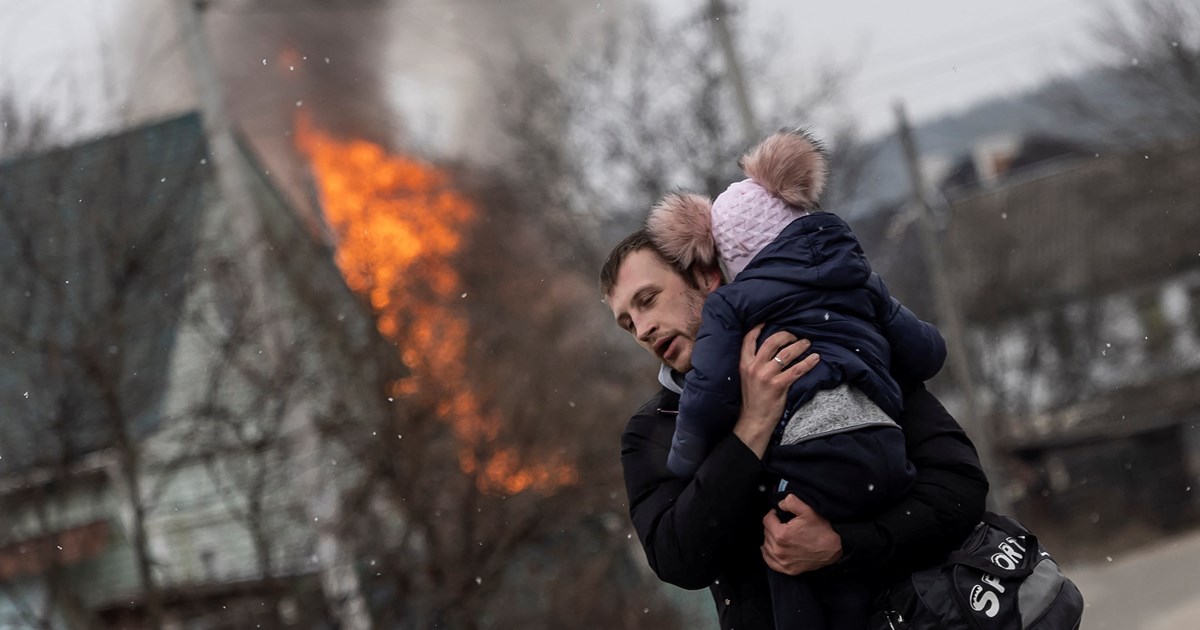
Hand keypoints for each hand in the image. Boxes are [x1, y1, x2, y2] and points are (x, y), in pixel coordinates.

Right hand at [732, 325, 818, 457]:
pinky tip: (815, 359)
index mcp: (744, 364)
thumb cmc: (752, 399)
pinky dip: (808, 363)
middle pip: (771, 342)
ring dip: (799, 346)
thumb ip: (755, 363)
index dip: (758, 328)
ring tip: (807, 343)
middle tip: (795, 335)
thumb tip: (771, 350)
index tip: (767, 321)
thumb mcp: (747, 377)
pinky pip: (797, 370)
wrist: (753, 420)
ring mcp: (766, 376)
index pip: (749, 339)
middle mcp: (754, 367)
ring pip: (786, 354)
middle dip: (786, 335)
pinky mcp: (778, 385)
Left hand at [761, 494, 842, 574]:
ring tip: (779, 534)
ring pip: (766, 546)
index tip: (778, 514)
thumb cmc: (822, 529)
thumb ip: (790, 502)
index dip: (773, 514)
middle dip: (772, 526)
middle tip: (781, 523)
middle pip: (766, 533)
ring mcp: (783, 561)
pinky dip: (769, 554)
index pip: (767, 520)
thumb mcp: (807, 510)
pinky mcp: (788, 569)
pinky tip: (771, 549)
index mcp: (781, 534)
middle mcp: (779, 550)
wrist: (835, 547)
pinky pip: (770, 562)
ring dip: (770, 539)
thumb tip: (780, 504)